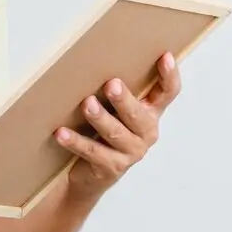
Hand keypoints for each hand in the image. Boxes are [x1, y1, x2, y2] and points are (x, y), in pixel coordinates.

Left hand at [53, 51, 181, 202]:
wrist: (90, 175)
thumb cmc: (102, 131)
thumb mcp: (115, 109)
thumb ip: (115, 90)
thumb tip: (94, 57)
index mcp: (151, 112)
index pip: (168, 92)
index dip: (169, 75)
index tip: (165, 56)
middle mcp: (146, 132)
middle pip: (139, 115)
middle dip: (124, 100)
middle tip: (111, 84)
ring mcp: (131, 152)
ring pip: (115, 134)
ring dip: (100, 118)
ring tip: (87, 105)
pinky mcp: (112, 167)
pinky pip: (93, 152)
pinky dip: (76, 142)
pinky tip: (61, 133)